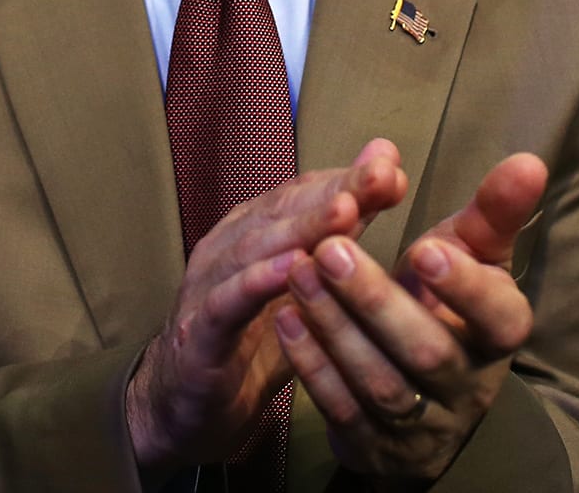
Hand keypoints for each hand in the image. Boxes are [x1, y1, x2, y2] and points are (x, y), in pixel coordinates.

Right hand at [128, 140, 408, 472]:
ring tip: (347, 210)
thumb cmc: (253, 343)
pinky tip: (292, 269)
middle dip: (336, 190)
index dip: (347, 179)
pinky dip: (257, 282)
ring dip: (302, 227)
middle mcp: (229, 249)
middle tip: (382, 175)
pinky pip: (227, 303)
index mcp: (255, 233)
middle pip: (284, 211)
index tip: (393, 168)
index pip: (303, 195)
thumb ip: (343, 235)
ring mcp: (208, 288)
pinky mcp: (197, 333)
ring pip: (256, 248)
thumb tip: (388, 175)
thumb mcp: (307, 291)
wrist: (185, 410)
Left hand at [274, 153, 546, 479]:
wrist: (424, 401)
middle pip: (427, 352)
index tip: (425, 248)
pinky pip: (342, 409)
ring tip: (298, 272)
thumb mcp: (474, 258)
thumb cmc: (448, 305)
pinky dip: (313, 364)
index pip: (498, 318)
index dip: (465, 288)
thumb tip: (529, 161)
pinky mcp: (374, 446)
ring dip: (335, 328)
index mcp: (501, 336)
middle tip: (330, 249)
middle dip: (376, 302)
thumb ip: (494, 213)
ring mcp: (421, 425)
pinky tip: (287, 317)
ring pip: (380, 383)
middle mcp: (468, 388)